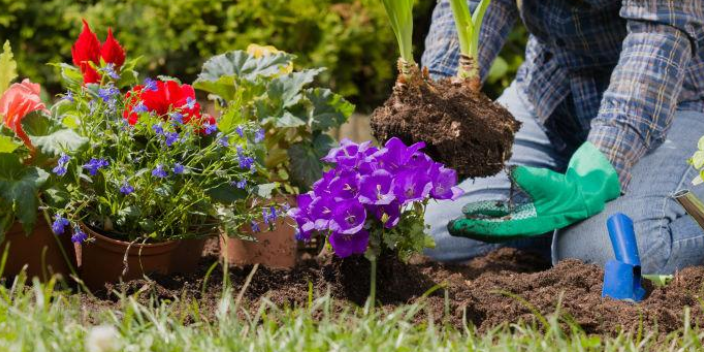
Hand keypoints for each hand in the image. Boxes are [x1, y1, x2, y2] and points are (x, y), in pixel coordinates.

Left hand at [448, 142, 620, 241]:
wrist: (580, 196)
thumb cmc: (565, 190)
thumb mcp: (549, 182)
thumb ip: (531, 178)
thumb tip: (513, 171)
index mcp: (529, 224)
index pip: (498, 229)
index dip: (478, 227)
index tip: (460, 225)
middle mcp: (522, 225)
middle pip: (491, 230)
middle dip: (471, 229)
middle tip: (450, 227)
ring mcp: (521, 220)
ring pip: (493, 223)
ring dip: (475, 221)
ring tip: (457, 219)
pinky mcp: (521, 212)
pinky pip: (499, 214)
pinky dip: (486, 212)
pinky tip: (472, 209)